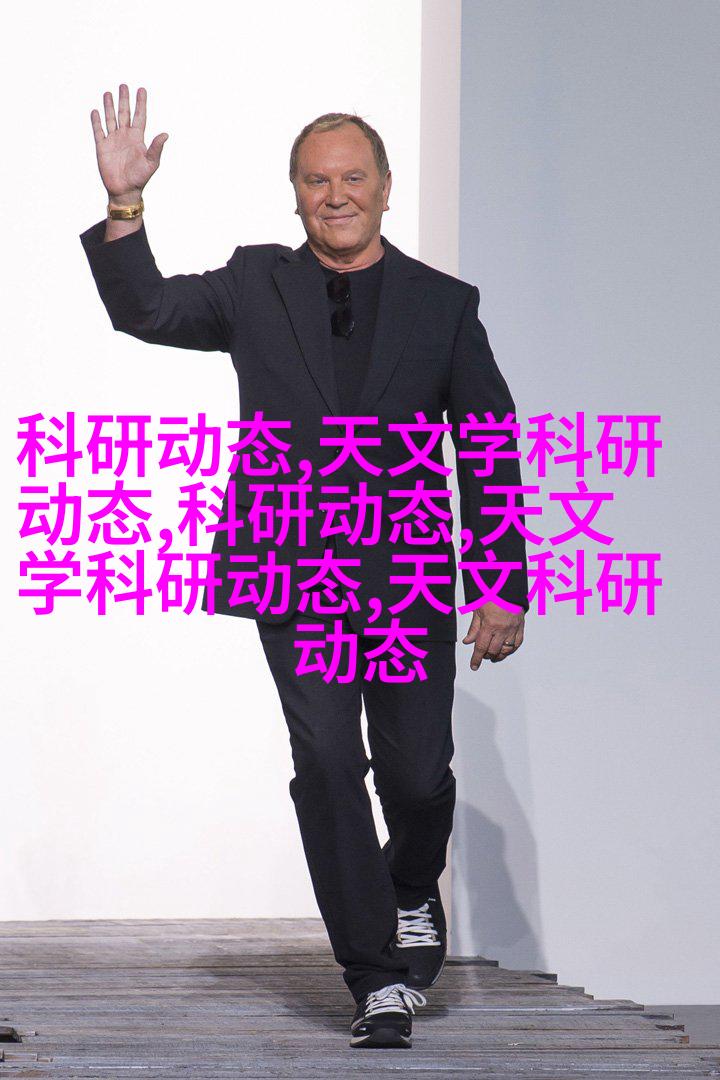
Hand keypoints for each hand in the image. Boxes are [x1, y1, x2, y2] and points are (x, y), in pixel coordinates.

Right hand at [91, 83, 167, 201]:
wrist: (124, 191)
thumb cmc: (140, 179)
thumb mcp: (152, 163)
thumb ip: (156, 148)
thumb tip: (166, 134)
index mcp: (137, 138)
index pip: (140, 116)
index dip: (141, 103)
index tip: (141, 89)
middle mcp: (125, 136)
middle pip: (124, 113)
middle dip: (124, 100)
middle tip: (123, 85)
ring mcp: (113, 141)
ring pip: (111, 119)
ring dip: (109, 106)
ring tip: (108, 93)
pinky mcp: (102, 147)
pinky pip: (98, 131)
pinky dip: (96, 121)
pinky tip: (95, 111)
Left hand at [462, 601, 524, 669]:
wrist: (507, 586)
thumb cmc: (492, 595)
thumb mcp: (478, 610)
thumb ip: (473, 628)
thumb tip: (468, 641)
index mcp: (490, 624)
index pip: (481, 647)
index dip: (477, 658)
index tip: (474, 665)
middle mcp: (502, 629)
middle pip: (494, 650)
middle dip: (487, 655)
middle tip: (483, 656)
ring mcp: (513, 628)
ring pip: (506, 650)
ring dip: (499, 655)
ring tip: (493, 656)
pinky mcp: (520, 626)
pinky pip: (517, 643)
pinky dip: (511, 649)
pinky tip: (506, 651)